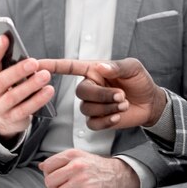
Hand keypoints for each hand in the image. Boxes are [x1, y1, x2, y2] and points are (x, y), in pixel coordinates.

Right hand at [0, 35, 53, 139]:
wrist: (3, 119)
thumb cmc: (5, 89)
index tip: (5, 37)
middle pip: (2, 80)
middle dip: (18, 70)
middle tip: (34, 62)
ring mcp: (0, 107)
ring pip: (14, 96)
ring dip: (31, 85)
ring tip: (46, 75)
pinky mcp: (12, 119)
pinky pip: (25, 110)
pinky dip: (38, 100)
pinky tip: (49, 91)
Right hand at [38, 58, 166, 129]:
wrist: (150, 103)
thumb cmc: (140, 81)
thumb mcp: (133, 68)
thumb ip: (117, 66)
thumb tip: (101, 66)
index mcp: (93, 70)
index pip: (68, 67)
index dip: (52, 65)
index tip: (36, 64)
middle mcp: (90, 86)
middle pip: (80, 92)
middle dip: (102, 95)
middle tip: (121, 95)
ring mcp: (92, 104)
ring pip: (86, 109)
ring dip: (108, 108)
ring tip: (124, 104)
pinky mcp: (98, 120)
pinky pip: (92, 123)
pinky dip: (106, 121)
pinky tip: (118, 116)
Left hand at [38, 149, 139, 187]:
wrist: (114, 173)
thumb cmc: (95, 165)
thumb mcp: (78, 156)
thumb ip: (60, 160)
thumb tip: (42, 166)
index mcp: (72, 154)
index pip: (47, 166)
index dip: (49, 173)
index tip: (55, 175)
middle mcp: (76, 166)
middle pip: (50, 181)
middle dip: (54, 185)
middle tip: (62, 184)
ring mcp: (81, 180)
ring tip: (71, 186)